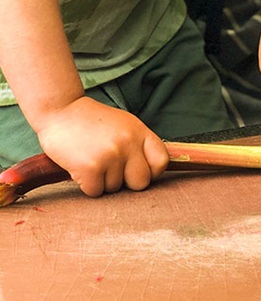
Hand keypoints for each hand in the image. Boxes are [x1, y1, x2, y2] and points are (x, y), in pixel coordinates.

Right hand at [35, 97, 168, 196]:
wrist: (59, 109)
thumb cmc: (92, 121)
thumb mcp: (124, 126)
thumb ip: (138, 145)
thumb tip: (151, 173)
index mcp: (140, 132)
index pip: (161, 162)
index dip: (151, 172)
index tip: (136, 170)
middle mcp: (129, 143)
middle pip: (141, 182)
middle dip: (126, 181)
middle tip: (110, 169)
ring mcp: (111, 155)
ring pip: (115, 188)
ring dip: (102, 181)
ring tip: (91, 159)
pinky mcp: (91, 167)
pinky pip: (95, 191)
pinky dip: (87, 184)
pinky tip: (80, 166)